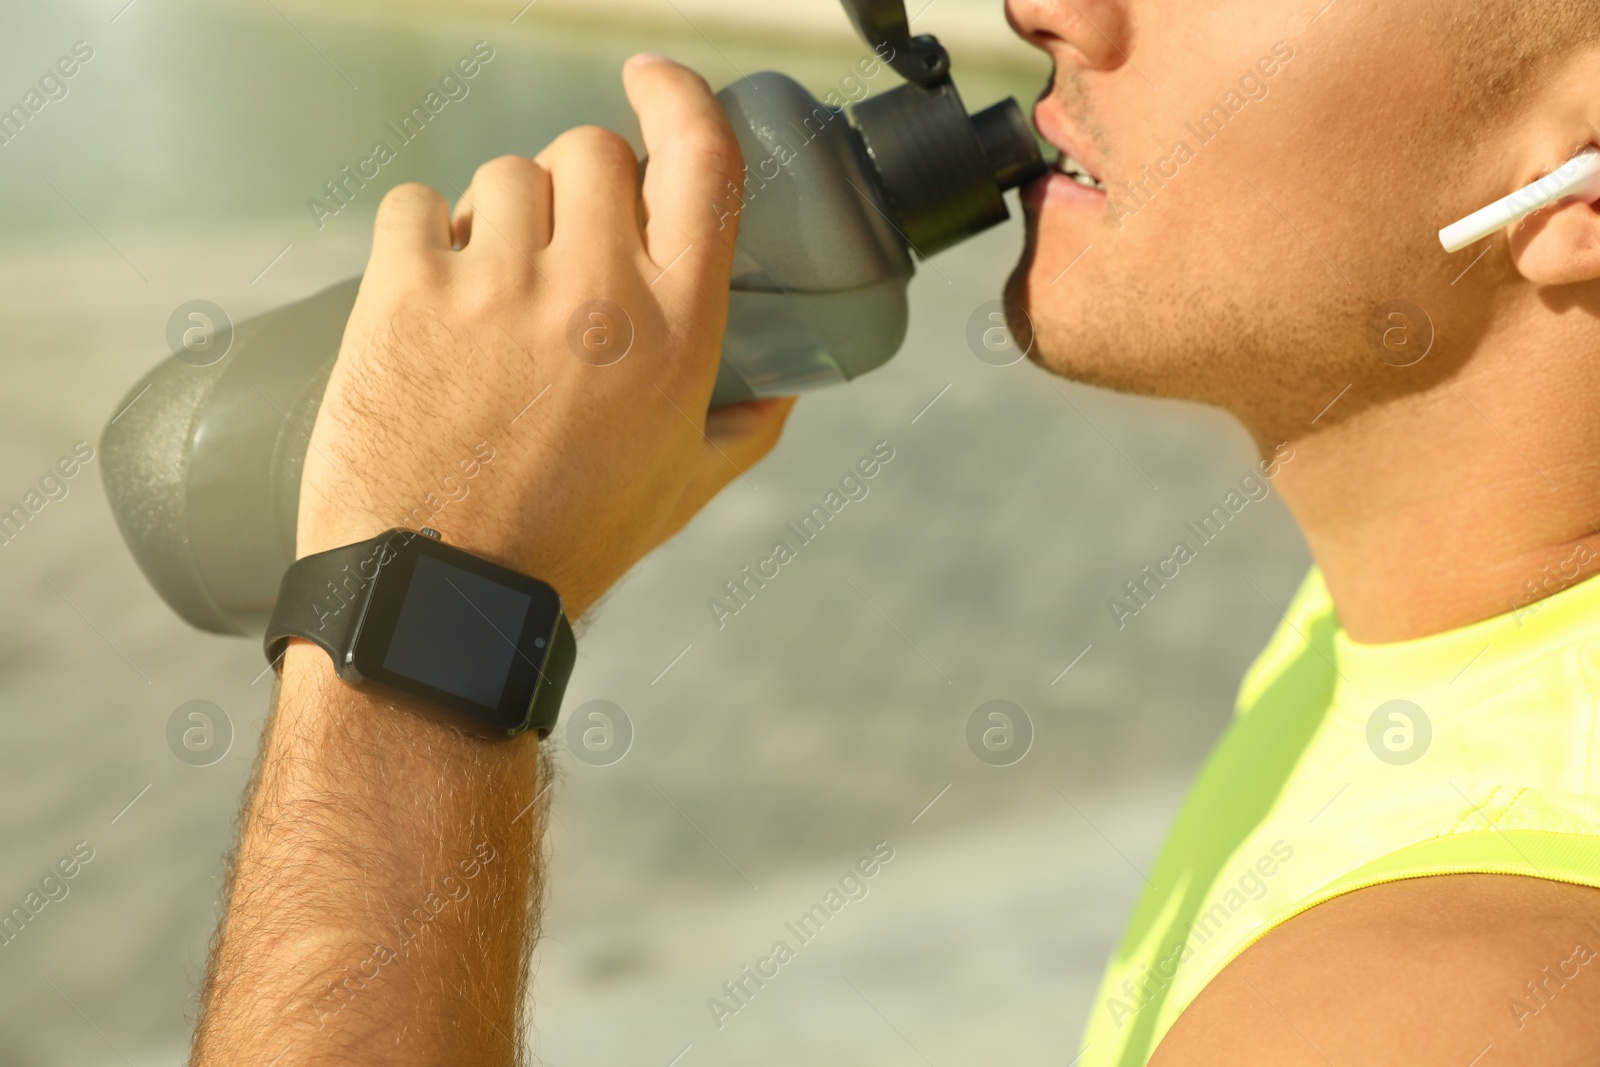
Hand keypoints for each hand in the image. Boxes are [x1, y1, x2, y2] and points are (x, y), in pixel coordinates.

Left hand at [296, 54, 793, 618]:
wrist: (444, 593)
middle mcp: (599, 290)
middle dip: (579, 185)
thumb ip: (745, 427)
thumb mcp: (684, 489)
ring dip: (500, 214)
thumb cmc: (568, 542)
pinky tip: (428, 292)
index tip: (652, 79)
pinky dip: (423, 234)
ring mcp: (499, 283)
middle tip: (558, 249)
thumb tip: (785, 390)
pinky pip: (417, 204)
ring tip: (489, 291)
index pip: (700, 160)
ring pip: (505, 173)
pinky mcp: (407, 290)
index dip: (678, 97)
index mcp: (679, 328)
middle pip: (592, 151)